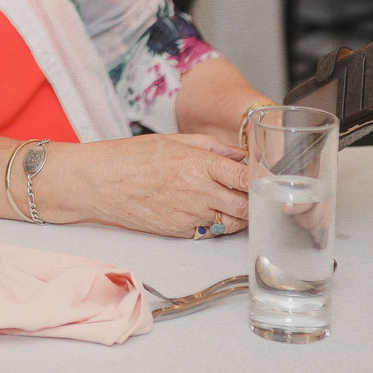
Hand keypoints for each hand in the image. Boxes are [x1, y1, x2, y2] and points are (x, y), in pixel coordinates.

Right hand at [42, 133, 248, 237]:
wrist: (98, 183)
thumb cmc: (130, 157)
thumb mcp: (174, 140)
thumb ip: (213, 147)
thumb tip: (241, 155)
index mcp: (198, 164)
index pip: (246, 179)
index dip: (265, 182)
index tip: (274, 182)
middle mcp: (197, 192)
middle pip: (246, 206)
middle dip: (257, 203)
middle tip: (261, 197)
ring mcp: (189, 215)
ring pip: (232, 223)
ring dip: (239, 215)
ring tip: (236, 203)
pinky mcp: (180, 232)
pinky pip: (210, 231)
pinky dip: (216, 224)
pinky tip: (210, 211)